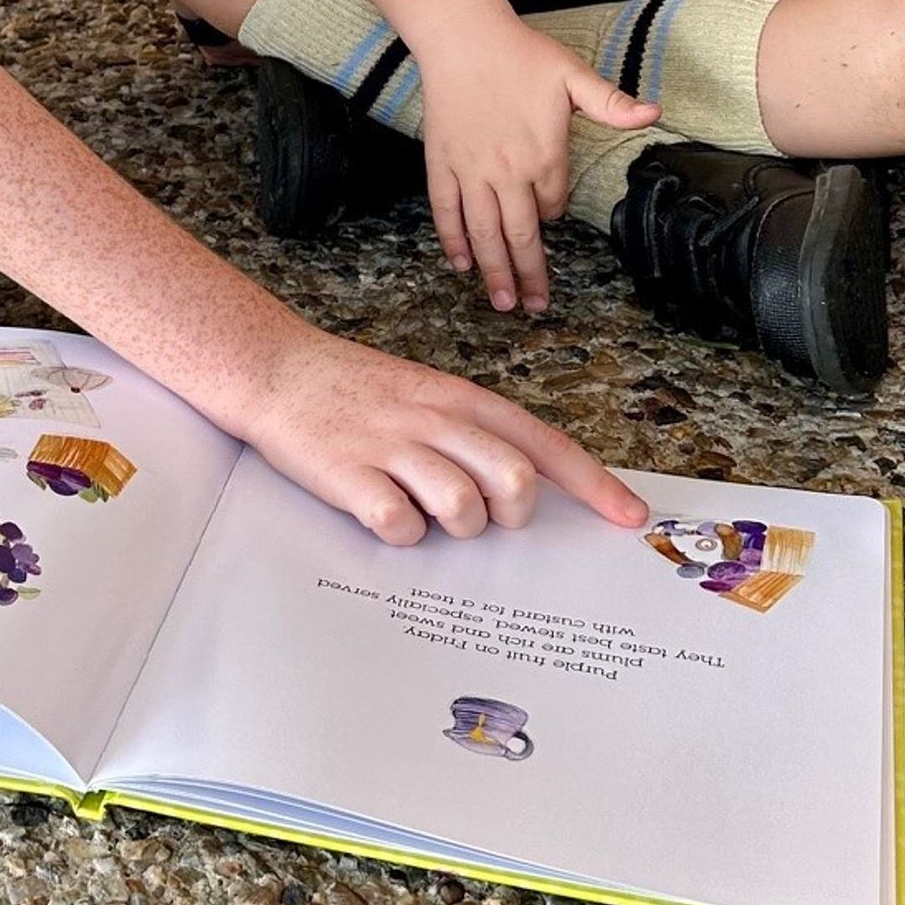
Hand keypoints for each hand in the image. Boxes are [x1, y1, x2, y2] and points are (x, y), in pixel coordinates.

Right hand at [246, 324, 647, 542]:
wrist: (275, 370)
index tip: (629, 516)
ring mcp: (393, 448)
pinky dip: (400, 534)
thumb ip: (472, 431)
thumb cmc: (353, 389)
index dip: (594, 484)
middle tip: (484, 514)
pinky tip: (382, 514)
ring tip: (423, 510)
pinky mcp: (351, 476)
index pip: (545, 444)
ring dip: (453, 526)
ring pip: (463, 508)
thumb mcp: (425, 392)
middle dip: (511, 513)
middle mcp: (435, 420)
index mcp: (460, 399)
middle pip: (514, 480)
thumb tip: (520, 481)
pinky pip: (400, 527)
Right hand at [418, 22, 658, 315]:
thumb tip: (655, 112)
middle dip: (528, 275)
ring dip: (493, 271)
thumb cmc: (521, 55)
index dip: (554, 212)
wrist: (464, 38)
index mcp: (543, 156)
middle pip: (519, 234)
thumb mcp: (573, 76)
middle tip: (533, 307)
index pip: (553, 204)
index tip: (550, 214)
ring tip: (501, 301)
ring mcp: (471, 171)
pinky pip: (447, 211)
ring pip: (483, 233)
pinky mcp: (443, 165)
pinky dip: (453, 240)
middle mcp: (507, 172)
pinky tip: (461, 264)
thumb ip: (611, 103)